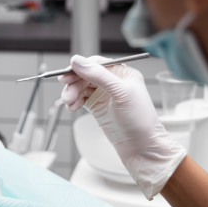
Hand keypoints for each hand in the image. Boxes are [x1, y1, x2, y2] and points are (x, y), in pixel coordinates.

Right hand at [59, 55, 185, 199]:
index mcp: (123, 73)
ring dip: (72, 93)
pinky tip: (73, 107)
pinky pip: (81, 98)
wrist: (140, 146)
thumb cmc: (139, 119)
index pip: (97, 63)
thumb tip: (77, 61)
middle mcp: (113, 81)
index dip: (81, 67)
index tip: (67, 75)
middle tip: (67, 94)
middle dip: (74, 83)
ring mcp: (104, 94)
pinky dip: (74, 101)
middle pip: (86, 74)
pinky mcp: (97, 106)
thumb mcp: (120, 92)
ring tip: (69, 103)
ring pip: (81, 86)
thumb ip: (99, 75)